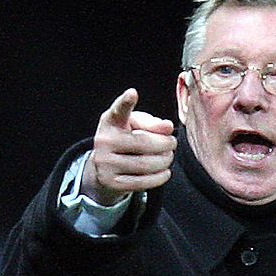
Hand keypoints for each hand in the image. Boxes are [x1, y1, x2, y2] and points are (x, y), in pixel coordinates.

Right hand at [82, 88, 175, 205]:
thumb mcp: (136, 126)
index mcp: (111, 121)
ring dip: (164, 162)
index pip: (119, 111)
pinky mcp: (110, 182)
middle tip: (172, 144)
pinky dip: (159, 177)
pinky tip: (164, 172)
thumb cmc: (126, 140)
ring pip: (145, 164)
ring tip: (168, 158)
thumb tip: (168, 127)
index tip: (132, 93)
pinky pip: (142, 182)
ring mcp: (104, 163)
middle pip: (143, 142)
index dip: (126, 102)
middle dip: (165, 144)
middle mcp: (103, 140)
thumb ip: (153, 123)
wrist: (103, 170)